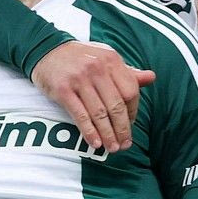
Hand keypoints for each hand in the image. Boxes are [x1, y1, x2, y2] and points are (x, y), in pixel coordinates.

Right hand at [32, 41, 155, 152]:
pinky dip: (89, 132)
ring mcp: (79, 79)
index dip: (133, 111)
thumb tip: (152, 78)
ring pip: (99, 113)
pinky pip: (80, 115)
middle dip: (122, 128)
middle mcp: (97, 68)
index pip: (130, 91)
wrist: (46, 50)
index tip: (130, 124)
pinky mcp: (63, 90)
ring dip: (108, 134)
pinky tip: (96, 143)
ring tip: (112, 148)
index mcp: (111, 60)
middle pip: (116, 105)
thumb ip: (127, 72)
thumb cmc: (81, 58)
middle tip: (124, 144)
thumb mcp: (105, 59)